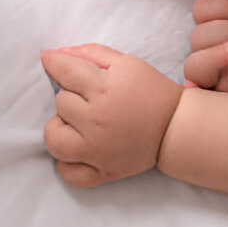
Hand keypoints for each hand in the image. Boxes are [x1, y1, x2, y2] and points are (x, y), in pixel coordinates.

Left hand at [42, 43, 182, 187]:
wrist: (176, 127)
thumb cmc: (151, 91)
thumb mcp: (126, 63)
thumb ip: (90, 53)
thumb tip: (54, 54)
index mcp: (104, 90)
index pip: (64, 71)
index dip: (54, 62)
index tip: (50, 60)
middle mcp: (97, 121)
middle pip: (60, 102)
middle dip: (71, 95)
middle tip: (89, 97)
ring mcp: (97, 151)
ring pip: (54, 139)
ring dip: (60, 128)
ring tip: (76, 123)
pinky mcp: (103, 172)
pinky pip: (68, 173)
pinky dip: (66, 163)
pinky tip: (78, 148)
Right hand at [186, 0, 227, 95]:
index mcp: (212, 21)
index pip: (200, 9)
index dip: (223, 7)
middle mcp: (208, 45)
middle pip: (197, 36)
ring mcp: (214, 69)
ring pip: (194, 63)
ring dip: (219, 51)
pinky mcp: (223, 90)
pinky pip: (199, 90)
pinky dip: (193, 87)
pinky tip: (196, 86)